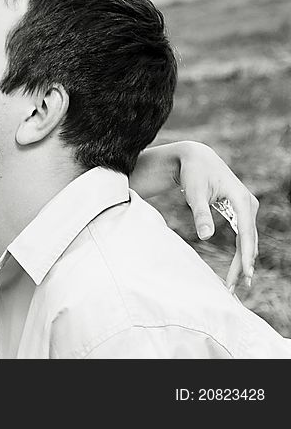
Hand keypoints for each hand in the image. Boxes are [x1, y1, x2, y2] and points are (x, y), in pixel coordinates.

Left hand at [176, 142, 258, 290]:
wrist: (196, 158)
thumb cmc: (195, 172)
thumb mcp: (194, 192)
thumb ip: (200, 213)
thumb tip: (205, 236)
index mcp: (241, 199)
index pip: (246, 233)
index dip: (245, 255)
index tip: (245, 274)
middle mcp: (249, 205)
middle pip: (249, 241)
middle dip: (243, 265)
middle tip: (235, 287)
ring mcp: (247, 208)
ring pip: (248, 240)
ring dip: (243, 261)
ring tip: (235, 284)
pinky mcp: (240, 211)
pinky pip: (244, 236)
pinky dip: (240, 252)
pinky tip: (237, 268)